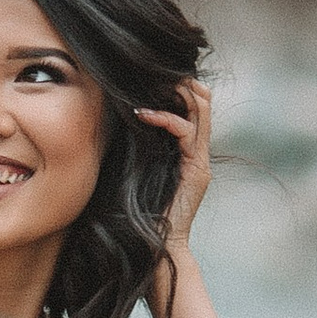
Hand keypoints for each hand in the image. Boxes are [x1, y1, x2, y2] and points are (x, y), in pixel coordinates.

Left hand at [136, 76, 213, 276]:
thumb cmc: (139, 213)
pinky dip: (165, 118)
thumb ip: (137, 147)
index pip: (193, 106)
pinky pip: (185, 132)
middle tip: (155, 71)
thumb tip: (113, 121)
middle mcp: (197, 154)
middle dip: (182, 82)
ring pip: (201, 110)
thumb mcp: (136, 169)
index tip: (149, 76)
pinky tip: (143, 113)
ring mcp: (199, 162)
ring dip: (177, 92)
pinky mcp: (196, 171)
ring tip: (154, 83)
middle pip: (203, 102)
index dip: (178, 86)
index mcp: (186, 152)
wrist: (157, 246)